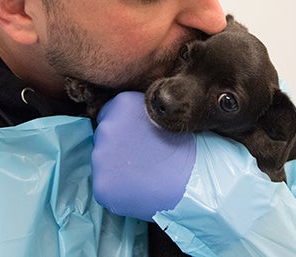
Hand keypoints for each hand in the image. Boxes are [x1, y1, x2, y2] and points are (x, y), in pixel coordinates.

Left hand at [91, 91, 195, 220]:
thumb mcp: (161, 116)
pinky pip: (105, 187)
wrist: (195, 179)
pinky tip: (136, 189)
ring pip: (102, 163)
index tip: (136, 140)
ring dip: (116, 169)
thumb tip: (129, 126)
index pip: (109, 115)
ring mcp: (100, 157)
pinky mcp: (102, 184)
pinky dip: (117, 190)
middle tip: (141, 159)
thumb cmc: (185, 148)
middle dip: (118, 148)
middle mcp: (106, 128)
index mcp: (121, 104)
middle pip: (104, 139)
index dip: (123, 129)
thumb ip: (138, 117)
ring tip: (141, 174)